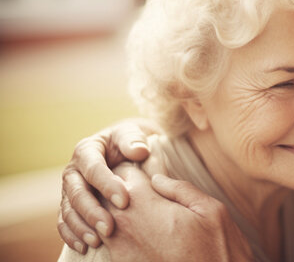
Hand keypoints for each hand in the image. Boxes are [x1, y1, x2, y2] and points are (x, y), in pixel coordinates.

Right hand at [57, 120, 156, 252]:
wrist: (126, 149)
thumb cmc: (131, 141)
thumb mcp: (132, 134)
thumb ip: (134, 139)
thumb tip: (139, 151)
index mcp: (87, 150)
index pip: (93, 168)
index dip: (107, 185)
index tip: (124, 201)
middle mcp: (74, 171)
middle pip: (77, 193)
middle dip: (92, 212)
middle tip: (109, 228)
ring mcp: (70, 190)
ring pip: (68, 210)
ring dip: (81, 227)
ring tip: (97, 241)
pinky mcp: (70, 205)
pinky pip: (65, 222)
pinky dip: (72, 236)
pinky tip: (84, 247)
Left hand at [103, 164, 253, 261]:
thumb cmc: (218, 252)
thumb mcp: (211, 210)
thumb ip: (180, 189)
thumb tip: (156, 178)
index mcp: (146, 205)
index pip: (121, 172)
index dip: (132, 166)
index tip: (143, 170)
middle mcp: (124, 227)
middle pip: (104, 194)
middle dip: (118, 188)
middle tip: (139, 190)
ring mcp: (119, 251)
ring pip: (100, 219)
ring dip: (115, 212)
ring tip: (140, 213)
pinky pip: (108, 243)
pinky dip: (117, 234)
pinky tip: (141, 236)